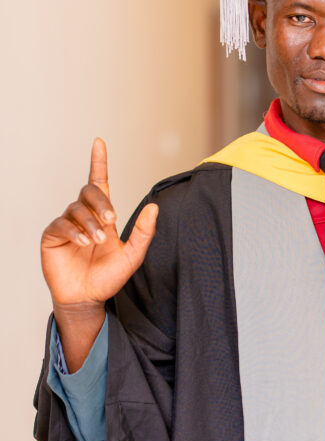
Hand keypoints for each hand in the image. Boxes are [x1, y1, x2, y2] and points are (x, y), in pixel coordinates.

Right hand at [41, 139, 156, 361]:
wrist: (88, 298)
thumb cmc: (109, 277)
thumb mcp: (133, 254)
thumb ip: (144, 232)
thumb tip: (155, 208)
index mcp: (103, 216)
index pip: (100, 182)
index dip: (99, 162)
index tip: (99, 142)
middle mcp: (84, 215)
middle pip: (89, 192)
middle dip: (101, 202)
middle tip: (111, 220)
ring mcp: (67, 224)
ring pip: (76, 208)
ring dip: (90, 222)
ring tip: (96, 241)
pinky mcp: (53, 236)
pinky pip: (61, 224)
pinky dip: (74, 231)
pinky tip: (83, 242)